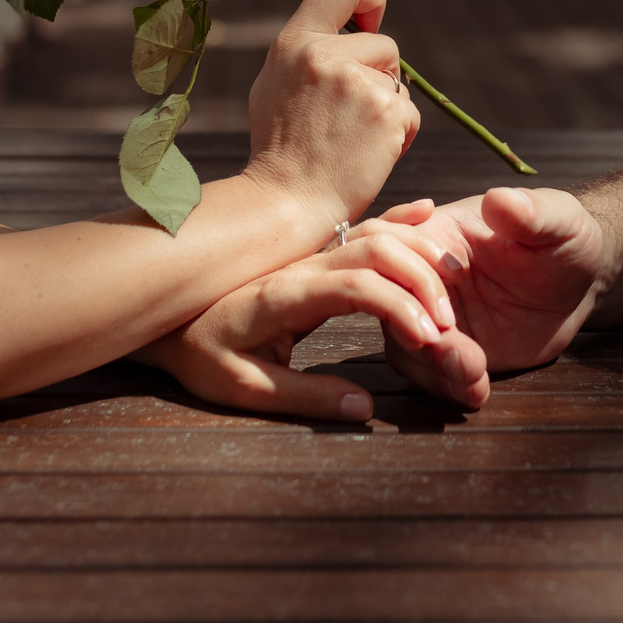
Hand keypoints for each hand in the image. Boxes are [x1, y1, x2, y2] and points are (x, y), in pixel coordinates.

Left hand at [138, 218, 484, 418]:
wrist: (166, 317)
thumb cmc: (200, 355)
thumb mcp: (244, 388)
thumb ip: (304, 397)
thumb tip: (363, 410)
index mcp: (284, 294)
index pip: (357, 286)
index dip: (401, 307)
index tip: (429, 339)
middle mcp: (300, 264)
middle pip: (375, 250)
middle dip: (421, 279)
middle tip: (449, 321)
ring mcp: (307, 253)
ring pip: (373, 233)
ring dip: (418, 248)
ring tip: (456, 273)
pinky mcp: (311, 253)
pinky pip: (361, 227)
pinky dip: (398, 220)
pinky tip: (428, 213)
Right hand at [242, 0, 419, 234]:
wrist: (287, 201)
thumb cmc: (280, 147)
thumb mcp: (275, 82)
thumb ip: (303, 43)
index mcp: (294, 42)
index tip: (371, 23)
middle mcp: (324, 54)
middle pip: (384, 45)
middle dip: (381, 77)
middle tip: (352, 116)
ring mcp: (357, 82)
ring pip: (398, 82)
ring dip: (389, 107)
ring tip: (355, 138)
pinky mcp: (386, 111)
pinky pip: (410, 112)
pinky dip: (399, 134)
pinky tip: (370, 154)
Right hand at [374, 186, 610, 399]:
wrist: (577, 283)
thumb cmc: (564, 239)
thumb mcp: (558, 222)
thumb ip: (532, 213)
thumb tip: (500, 199)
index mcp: (435, 235)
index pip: (391, 257)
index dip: (413, 291)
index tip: (449, 316)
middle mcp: (421, 277)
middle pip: (388, 310)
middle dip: (421, 341)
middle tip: (465, 357)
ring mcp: (432, 317)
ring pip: (404, 350)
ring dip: (435, 371)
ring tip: (475, 377)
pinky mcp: (448, 349)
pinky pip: (427, 375)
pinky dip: (448, 388)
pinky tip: (478, 391)